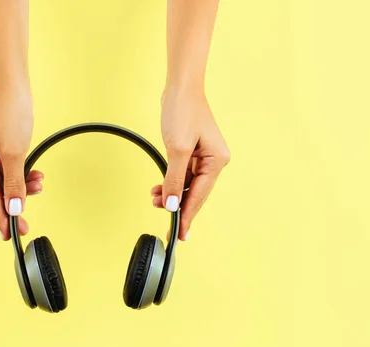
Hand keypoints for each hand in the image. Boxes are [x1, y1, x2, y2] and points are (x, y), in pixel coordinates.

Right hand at [0, 86, 41, 240]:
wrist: (16, 88)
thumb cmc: (12, 114)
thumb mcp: (15, 153)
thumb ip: (14, 184)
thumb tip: (13, 210)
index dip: (1, 215)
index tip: (10, 233)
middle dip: (15, 201)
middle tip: (25, 224)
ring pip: (5, 182)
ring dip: (22, 187)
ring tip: (39, 185)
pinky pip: (8, 171)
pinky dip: (22, 176)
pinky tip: (35, 177)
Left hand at [152, 87, 229, 240]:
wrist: (179, 87)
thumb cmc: (183, 111)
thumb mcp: (177, 149)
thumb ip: (173, 180)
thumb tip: (171, 205)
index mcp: (216, 161)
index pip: (200, 195)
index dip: (188, 216)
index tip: (181, 235)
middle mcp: (213, 161)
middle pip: (194, 193)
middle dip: (177, 206)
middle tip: (167, 226)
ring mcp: (202, 156)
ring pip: (186, 185)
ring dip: (170, 194)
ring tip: (153, 200)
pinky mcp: (190, 152)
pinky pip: (181, 174)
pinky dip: (169, 182)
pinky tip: (157, 190)